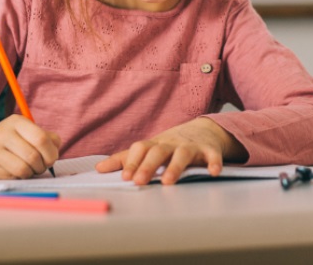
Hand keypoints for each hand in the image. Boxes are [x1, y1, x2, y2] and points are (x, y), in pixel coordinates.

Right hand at [0, 115, 60, 178]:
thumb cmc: (11, 141)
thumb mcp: (27, 132)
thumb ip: (47, 137)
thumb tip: (56, 147)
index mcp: (16, 121)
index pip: (40, 138)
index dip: (51, 152)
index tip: (52, 159)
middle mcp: (2, 133)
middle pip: (33, 156)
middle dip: (42, 166)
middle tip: (42, 166)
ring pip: (23, 168)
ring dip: (32, 173)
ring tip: (31, 169)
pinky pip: (12, 176)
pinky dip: (20, 176)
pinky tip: (16, 171)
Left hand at [95, 117, 245, 184]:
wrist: (203, 130)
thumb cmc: (170, 144)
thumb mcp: (148, 149)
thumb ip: (124, 159)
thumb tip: (98, 168)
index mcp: (155, 144)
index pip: (140, 149)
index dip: (132, 162)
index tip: (125, 178)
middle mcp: (171, 143)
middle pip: (158, 151)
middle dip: (148, 166)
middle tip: (138, 182)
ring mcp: (191, 146)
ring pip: (183, 154)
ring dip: (175, 167)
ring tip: (167, 182)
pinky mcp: (209, 150)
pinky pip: (212, 156)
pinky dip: (214, 162)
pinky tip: (213, 172)